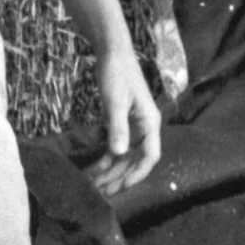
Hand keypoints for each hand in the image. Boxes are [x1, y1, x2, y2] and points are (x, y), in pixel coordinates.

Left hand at [88, 47, 161, 195]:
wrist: (112, 52)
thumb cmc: (116, 74)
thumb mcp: (115, 100)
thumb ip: (118, 127)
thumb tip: (118, 153)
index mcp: (150, 122)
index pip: (150, 155)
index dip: (137, 174)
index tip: (122, 187)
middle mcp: (145, 127)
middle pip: (135, 160)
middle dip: (119, 177)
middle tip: (101, 192)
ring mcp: (134, 126)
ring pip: (125, 156)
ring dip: (111, 171)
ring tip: (95, 185)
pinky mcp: (122, 123)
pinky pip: (117, 146)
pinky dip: (107, 158)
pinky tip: (95, 168)